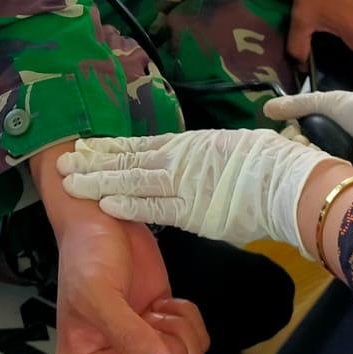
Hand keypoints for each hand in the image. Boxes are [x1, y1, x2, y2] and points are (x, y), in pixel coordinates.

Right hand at [34, 148, 209, 353]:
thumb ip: (128, 336)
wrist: (103, 213)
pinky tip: (168, 301)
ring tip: (160, 311)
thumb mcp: (98, 294)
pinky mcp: (166, 327)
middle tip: (160, 327)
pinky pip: (198, 346)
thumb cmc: (85, 252)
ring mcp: (145, 348)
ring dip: (186, 342)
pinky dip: (192, 323)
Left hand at [60, 129, 331, 257]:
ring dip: (100, 181)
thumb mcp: (239, 148)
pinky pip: (155, 207)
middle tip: (62, 160)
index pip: (142, 146)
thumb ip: (216, 156)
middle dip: (94, 161)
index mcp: (192, 145)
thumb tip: (212, 159)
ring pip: (133, 180)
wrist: (290, 182)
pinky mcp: (192, 209)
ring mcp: (185, 183)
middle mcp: (182, 159)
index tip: (87, 145)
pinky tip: (103, 204)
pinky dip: (128, 205)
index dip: (112, 147)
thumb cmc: (275, 164)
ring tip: (69, 179)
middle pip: (129, 160)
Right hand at [264, 91, 352, 185]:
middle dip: (297, 149)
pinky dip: (321, 180)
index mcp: (333, 124)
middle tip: (299, 148)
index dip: (291, 132)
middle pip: (303, 151)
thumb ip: (301, 104)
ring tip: (308, 161)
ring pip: (312, 168)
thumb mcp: (333, 102)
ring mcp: (342, 165)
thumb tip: (266, 108)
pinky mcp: (349, 184)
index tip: (289, 134)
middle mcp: (335, 145)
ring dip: (307, 165)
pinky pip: (328, 183)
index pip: (300, 131)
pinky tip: (317, 177)